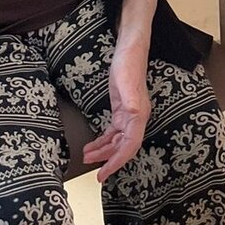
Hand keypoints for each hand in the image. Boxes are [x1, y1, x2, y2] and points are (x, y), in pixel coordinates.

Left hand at [82, 37, 150, 181]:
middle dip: (108, 160)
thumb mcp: (127, 83)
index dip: (118, 161)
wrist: (130, 50)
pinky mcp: (121, 110)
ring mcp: (129, 115)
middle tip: (94, 172)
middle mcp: (135, 119)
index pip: (130, 146)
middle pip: (123, 147)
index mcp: (138, 116)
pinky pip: (113, 132)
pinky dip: (103, 140)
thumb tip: (134, 119)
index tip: (104, 173)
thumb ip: (131, 102)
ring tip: (87, 157)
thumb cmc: (129, 65)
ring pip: (117, 141)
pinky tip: (93, 144)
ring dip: (103, 151)